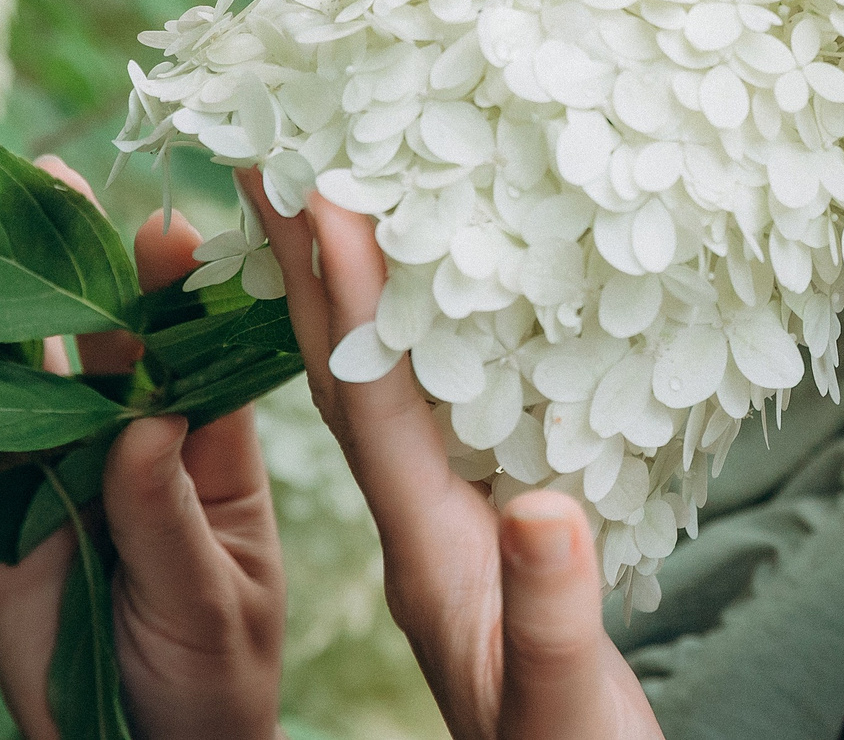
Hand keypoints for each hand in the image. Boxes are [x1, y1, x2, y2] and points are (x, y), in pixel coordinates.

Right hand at [0, 158, 285, 739]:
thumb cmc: (214, 680)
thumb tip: (147, 421)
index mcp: (214, 448)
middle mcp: (135, 442)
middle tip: (54, 177)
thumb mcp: (211, 603)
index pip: (205, 348)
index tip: (170, 227)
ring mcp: (61, 476)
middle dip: (82, 260)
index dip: (187, 285)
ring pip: (26, 377)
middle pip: (107, 338)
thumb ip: (171, 516)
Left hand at [244, 169, 663, 739]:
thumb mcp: (561, 701)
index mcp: (427, 552)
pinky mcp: (489, 541)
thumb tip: (544, 507)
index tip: (310, 188)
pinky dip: (430, 346)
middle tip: (282, 159)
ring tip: (345, 202)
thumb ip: (550, 611)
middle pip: (351, 379)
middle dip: (314, 270)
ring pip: (390, 390)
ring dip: (362, 296)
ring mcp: (450, 534)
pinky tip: (446, 312)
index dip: (342, 293)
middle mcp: (422, 530)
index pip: (367, 399)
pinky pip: (443, 416)